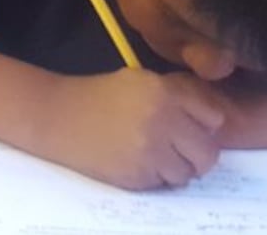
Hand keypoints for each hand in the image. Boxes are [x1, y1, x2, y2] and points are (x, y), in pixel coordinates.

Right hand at [37, 69, 224, 189]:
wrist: (54, 115)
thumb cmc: (96, 96)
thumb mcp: (138, 81)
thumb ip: (176, 96)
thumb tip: (212, 122)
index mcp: (164, 92)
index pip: (213, 118)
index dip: (201, 125)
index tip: (187, 127)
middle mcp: (162, 121)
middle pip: (207, 153)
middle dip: (195, 154)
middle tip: (176, 150)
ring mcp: (149, 151)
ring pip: (187, 174)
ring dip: (174, 168)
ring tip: (150, 156)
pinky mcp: (135, 175)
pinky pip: (161, 184)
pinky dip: (152, 177)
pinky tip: (132, 161)